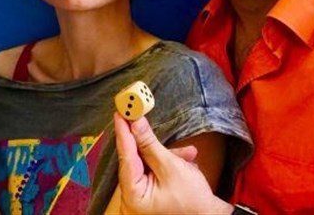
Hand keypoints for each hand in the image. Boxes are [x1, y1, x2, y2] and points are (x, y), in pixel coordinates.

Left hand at [113, 113, 232, 213]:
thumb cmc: (193, 200)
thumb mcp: (171, 167)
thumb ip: (150, 144)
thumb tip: (135, 123)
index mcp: (133, 197)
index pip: (125, 157)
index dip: (124, 133)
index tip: (120, 113)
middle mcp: (131, 199)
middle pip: (135, 160)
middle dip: (148, 143)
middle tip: (142, 117)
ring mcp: (139, 198)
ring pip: (146, 164)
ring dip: (165, 155)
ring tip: (186, 156)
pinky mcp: (148, 194)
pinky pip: (152, 171)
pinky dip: (166, 163)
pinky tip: (185, 161)